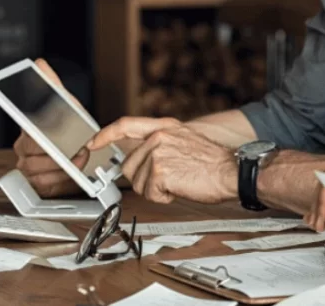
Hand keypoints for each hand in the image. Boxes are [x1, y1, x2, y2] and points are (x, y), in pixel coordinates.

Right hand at [13, 59, 91, 196]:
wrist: (79, 147)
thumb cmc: (69, 124)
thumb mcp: (64, 102)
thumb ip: (51, 84)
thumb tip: (39, 64)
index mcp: (27, 127)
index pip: (26, 132)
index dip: (38, 138)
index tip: (48, 141)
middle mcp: (23, 146)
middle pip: (32, 153)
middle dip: (57, 152)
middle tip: (75, 148)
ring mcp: (28, 164)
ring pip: (36, 170)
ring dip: (61, 166)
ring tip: (76, 159)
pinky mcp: (36, 180)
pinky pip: (42, 183)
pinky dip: (59, 179)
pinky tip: (69, 171)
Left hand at [87, 118, 235, 203]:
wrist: (232, 171)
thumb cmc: (213, 162)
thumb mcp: (184, 141)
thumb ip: (159, 144)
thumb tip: (138, 158)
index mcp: (164, 127)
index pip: (125, 125)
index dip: (105, 135)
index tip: (92, 143)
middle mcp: (158, 137)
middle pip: (129, 165)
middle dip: (144, 179)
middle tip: (169, 179)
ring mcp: (157, 153)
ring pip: (138, 183)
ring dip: (156, 189)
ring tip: (179, 181)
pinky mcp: (159, 172)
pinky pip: (150, 194)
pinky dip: (164, 197)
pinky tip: (180, 188)